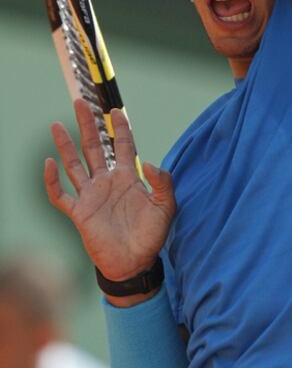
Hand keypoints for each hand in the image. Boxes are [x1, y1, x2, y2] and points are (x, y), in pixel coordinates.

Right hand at [45, 99, 175, 281]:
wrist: (134, 264)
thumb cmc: (151, 236)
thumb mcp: (165, 207)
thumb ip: (163, 183)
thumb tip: (148, 162)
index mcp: (128, 178)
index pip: (123, 145)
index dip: (121, 127)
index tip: (116, 110)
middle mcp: (107, 182)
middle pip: (93, 147)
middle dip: (87, 125)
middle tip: (80, 103)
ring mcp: (91, 196)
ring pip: (74, 165)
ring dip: (65, 145)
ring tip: (56, 125)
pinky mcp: (79, 213)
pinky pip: (61, 195)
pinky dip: (52, 180)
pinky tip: (49, 164)